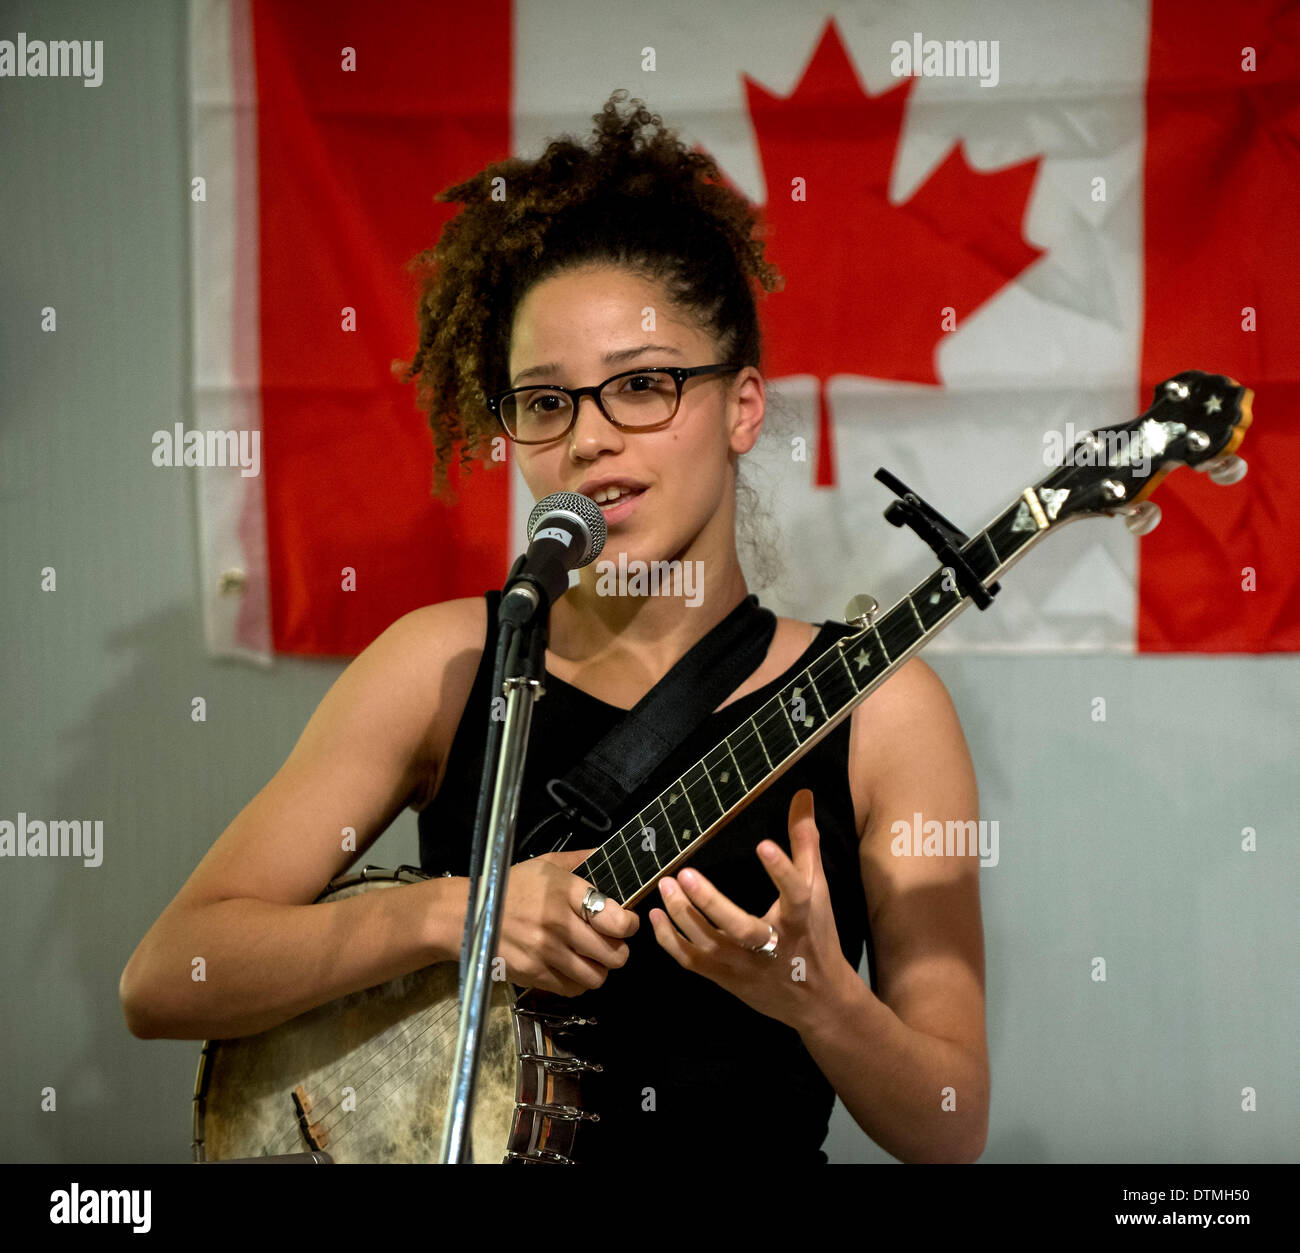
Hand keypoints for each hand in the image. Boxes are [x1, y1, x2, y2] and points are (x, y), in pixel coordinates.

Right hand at [493, 848, 638, 996]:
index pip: (617, 920)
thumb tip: (610, 856)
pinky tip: (571, 966)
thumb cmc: (510, 886)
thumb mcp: (546, 864)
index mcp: (565, 892)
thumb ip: (581, 860)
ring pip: (597, 977)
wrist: (466, 915)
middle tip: (609, 941)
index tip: (627, 921)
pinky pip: (574, 989)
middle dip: (618, 949)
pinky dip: (578, 981)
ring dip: (600, 969)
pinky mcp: (534, 975)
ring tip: (591, 956)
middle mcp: (559, 925)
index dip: (630, 924)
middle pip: (614, 954)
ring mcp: (546, 954)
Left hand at [649, 789, 854, 1031]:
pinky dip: (670, 941)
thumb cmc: (816, 934)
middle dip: (711, 904)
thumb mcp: (817, 888)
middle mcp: (772, 946)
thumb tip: (803, 794)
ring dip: (682, 916)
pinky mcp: (725, 978)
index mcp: (800, 920)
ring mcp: (745, 966)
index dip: (781, 871)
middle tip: (684, 874)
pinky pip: (692, 961)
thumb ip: (805, 842)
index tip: (763, 844)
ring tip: (665, 885)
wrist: (816, 998)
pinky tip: (656, 915)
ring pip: (709, 945)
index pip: (794, 893)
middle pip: (741, 928)